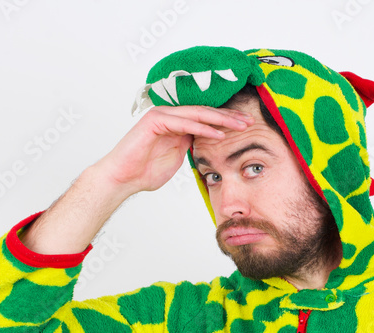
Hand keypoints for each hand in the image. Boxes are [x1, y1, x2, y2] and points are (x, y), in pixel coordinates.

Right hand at [93, 105, 253, 194]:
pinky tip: (218, 134)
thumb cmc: (145, 171)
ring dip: (221, 120)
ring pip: (197, 114)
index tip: (247, 127)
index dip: (227, 121)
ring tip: (240, 126)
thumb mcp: (178, 158)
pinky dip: (202, 128)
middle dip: (229, 117)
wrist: (123, 178)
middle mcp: (171, 115)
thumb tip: (207, 145)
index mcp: (177, 123)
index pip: (207, 118)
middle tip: (250, 121)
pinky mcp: (155, 120)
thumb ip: (191, 148)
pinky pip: (184, 122)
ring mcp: (162, 115)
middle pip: (206, 112)